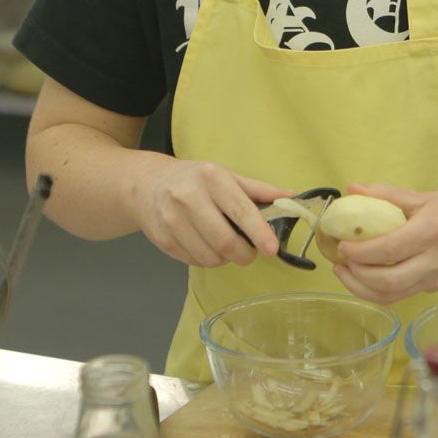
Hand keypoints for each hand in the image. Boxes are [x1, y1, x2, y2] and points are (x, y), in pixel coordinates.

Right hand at [135, 160, 290, 267]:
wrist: (147, 185)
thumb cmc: (193, 179)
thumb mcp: (225, 175)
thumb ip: (258, 190)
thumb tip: (291, 197)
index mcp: (211, 178)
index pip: (240, 210)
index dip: (259, 233)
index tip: (272, 249)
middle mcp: (188, 197)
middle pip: (225, 242)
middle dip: (245, 254)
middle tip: (250, 251)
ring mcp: (172, 220)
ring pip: (211, 257)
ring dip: (225, 258)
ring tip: (224, 243)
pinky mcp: (162, 239)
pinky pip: (195, 262)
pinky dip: (207, 259)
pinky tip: (205, 244)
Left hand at [332, 183, 437, 304]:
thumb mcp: (426, 197)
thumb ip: (388, 195)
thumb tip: (352, 189)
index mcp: (429, 233)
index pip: (387, 251)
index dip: (359, 252)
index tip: (342, 244)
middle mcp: (432, 262)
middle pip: (387, 282)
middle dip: (356, 277)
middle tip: (340, 262)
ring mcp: (435, 279)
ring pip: (392, 296)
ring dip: (363, 289)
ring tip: (346, 273)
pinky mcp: (436, 289)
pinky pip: (402, 295)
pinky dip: (379, 291)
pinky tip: (367, 278)